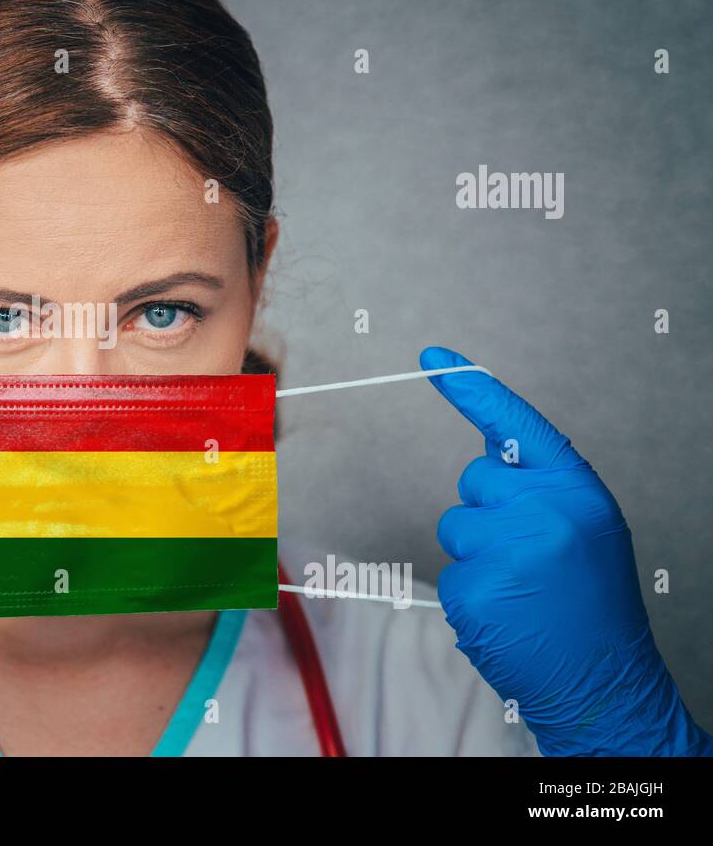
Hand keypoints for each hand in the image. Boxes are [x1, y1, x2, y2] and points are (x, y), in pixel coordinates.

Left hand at [421, 346, 710, 756]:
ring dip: (477, 555)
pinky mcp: (475, 590)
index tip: (432, 355)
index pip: (515, 425)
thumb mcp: (584, 528)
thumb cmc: (592, 602)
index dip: (471, 389)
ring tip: (522, 590)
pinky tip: (507, 614)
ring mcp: (506, 551)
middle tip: (529, 557)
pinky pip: (449, 573)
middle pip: (473, 481)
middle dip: (488, 512)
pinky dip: (470, 595)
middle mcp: (543, 512)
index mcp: (575, 490)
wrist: (606, 682)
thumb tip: (486, 448)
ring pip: (455, 527)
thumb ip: (539, 487)